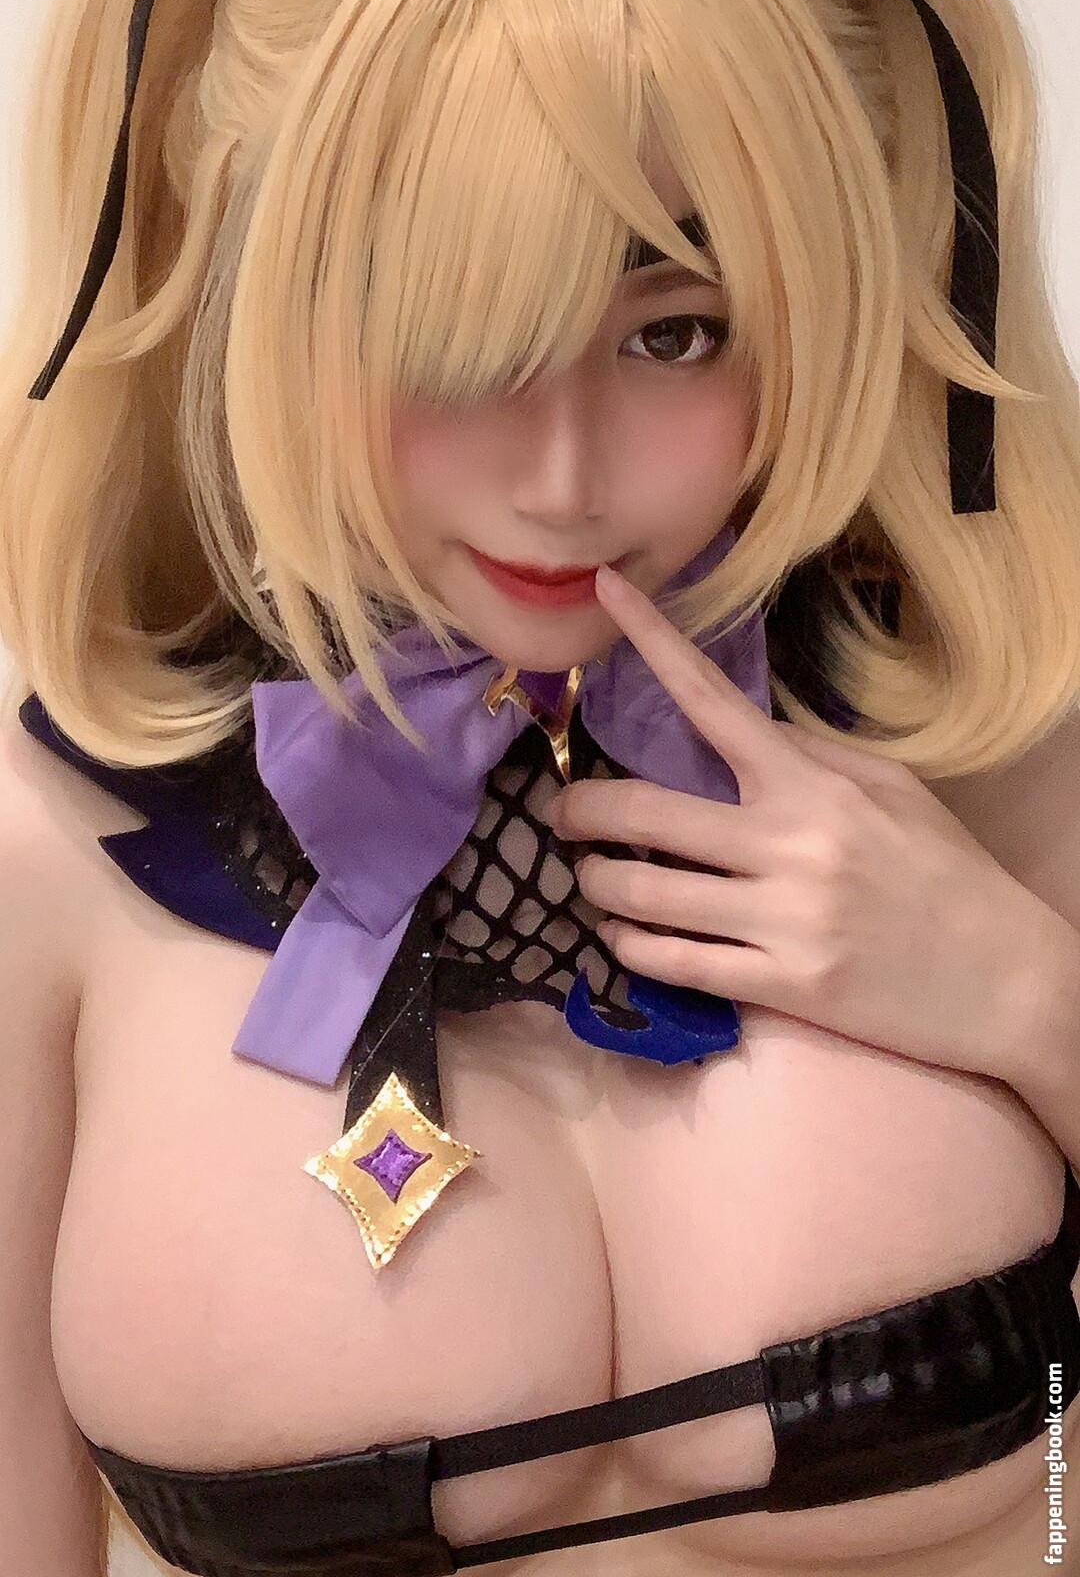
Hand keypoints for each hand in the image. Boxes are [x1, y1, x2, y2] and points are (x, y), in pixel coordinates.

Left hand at [543, 563, 1046, 1079]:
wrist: (1009, 981)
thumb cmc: (948, 875)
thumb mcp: (891, 790)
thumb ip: (809, 755)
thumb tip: (738, 727)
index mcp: (810, 783)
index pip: (710, 697)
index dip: (647, 639)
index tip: (601, 593)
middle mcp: (787, 843)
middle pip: (643, 811)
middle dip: (579, 808)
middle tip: (560, 811)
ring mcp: (780, 918)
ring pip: (643, 894)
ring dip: (594, 884)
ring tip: (587, 877)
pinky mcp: (779, 986)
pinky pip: (672, 962)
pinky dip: (627, 948)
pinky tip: (619, 938)